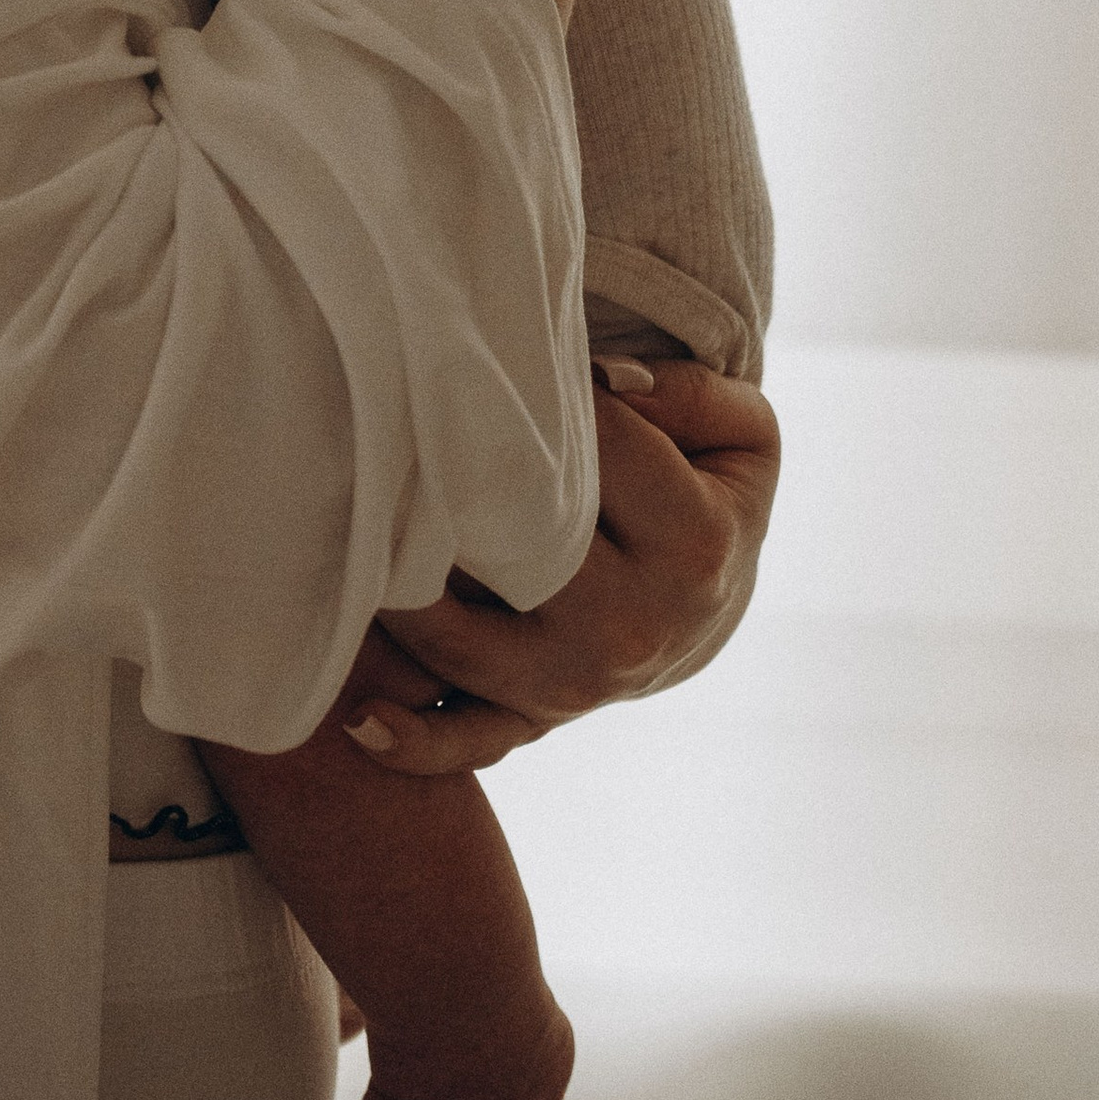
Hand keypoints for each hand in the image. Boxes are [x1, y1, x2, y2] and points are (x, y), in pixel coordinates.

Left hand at [340, 364, 780, 775]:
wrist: (711, 603)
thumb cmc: (710, 491)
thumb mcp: (740, 431)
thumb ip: (685, 392)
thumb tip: (600, 379)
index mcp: (692, 545)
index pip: (594, 455)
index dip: (536, 397)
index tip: (493, 360)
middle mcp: (632, 627)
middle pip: (517, 554)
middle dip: (450, 495)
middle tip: (393, 437)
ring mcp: (578, 685)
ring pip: (469, 642)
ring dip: (404, 592)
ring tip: (358, 530)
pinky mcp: (536, 717)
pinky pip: (469, 737)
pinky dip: (413, 739)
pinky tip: (358, 716)